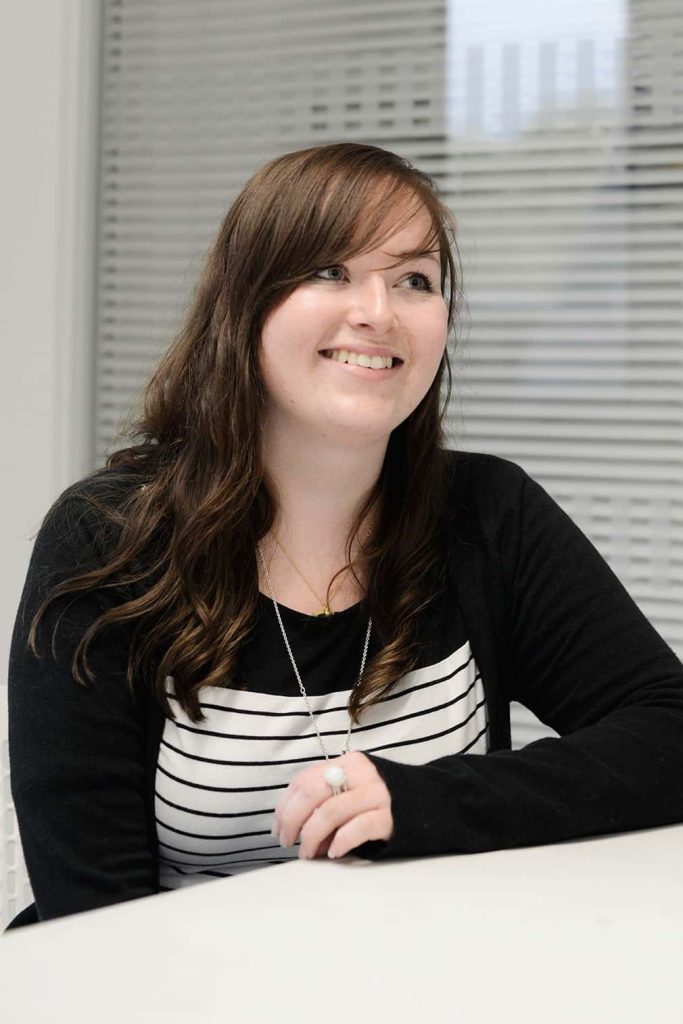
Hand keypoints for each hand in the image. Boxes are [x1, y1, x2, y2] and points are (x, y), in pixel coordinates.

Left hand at [272, 750, 392, 859]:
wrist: (431, 803)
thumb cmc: (382, 800)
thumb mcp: (354, 788)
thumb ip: (327, 797)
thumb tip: (292, 825)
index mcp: (348, 762)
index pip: (304, 780)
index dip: (284, 806)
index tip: (277, 829)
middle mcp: (361, 773)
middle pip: (313, 793)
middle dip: (292, 820)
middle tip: (287, 842)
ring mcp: (377, 793)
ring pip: (330, 812)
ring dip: (312, 837)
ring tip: (308, 853)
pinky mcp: (390, 816)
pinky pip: (357, 828)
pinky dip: (339, 842)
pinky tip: (333, 854)